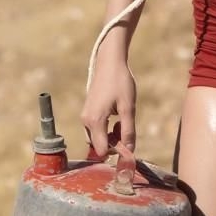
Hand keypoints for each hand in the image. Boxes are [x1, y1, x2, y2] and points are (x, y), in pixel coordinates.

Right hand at [81, 32, 137, 159]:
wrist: (109, 62)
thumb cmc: (120, 82)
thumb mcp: (128, 107)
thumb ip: (128, 130)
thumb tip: (130, 151)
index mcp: (95, 121)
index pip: (102, 150)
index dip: (116, 153)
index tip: (130, 147)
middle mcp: (86, 120)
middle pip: (98, 146)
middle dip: (113, 144)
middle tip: (127, 131)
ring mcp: (85, 115)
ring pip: (97, 137)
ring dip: (110, 136)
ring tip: (123, 121)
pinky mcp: (88, 111)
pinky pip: (95, 128)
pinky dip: (106, 128)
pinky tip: (116, 116)